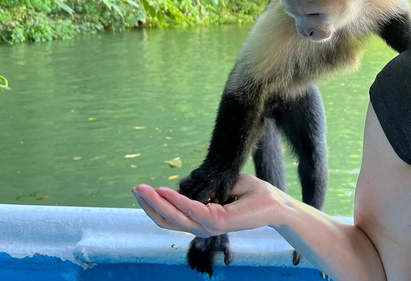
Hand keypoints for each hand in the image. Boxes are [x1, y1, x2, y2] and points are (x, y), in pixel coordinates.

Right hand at [132, 174, 284, 236]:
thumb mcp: (225, 186)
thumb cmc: (254, 195)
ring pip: (173, 217)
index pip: (172, 216)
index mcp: (202, 220)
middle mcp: (202, 226)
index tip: (141, 189)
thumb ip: (205, 188)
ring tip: (141, 189)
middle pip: (166, 220)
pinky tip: (163, 190)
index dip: (155, 204)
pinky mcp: (217, 222)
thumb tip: (185, 184)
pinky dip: (175, 200)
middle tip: (134, 189)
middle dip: (148, 204)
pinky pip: (190, 209)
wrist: (276, 203)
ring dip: (155, 202)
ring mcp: (208, 226)